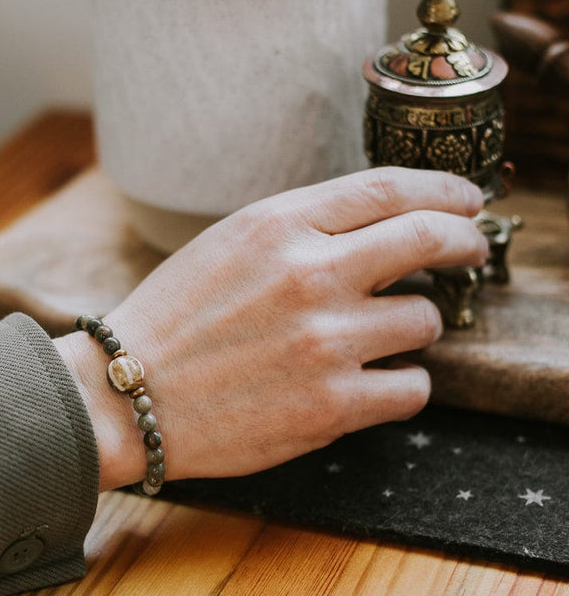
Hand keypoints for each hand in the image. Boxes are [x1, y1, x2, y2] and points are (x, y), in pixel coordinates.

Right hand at [56, 167, 486, 489]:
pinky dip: (403, 385)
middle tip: (469, 249)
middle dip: (463, 242)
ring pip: (426, 321)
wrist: (125, 399)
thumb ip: (300, 227)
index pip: (389, 188)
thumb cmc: (173, 321)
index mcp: (279, 226)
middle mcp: (311, 276)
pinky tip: (376, 383)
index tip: (465, 200)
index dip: (442, 189)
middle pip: (429, 239)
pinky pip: (413, 389)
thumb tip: (379, 223)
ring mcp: (326, 343)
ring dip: (415, 327)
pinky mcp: (332, 407)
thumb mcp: (228, 244)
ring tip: (380, 337)